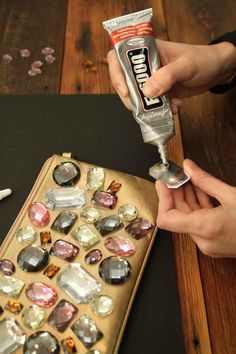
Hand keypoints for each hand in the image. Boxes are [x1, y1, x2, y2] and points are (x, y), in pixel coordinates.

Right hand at [107, 40, 235, 112]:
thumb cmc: (203, 59)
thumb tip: (148, 91)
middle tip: (143, 106)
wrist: (217, 71)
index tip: (126, 91)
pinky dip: (159, 110)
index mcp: (148, 50)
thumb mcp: (185, 66)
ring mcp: (152, 80)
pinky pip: (151, 105)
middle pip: (124, 81)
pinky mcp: (159, 92)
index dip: (117, 74)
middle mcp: (146, 65)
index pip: (120, 58)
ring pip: (137, 96)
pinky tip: (173, 108)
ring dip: (147, 106)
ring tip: (164, 107)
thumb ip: (167, 76)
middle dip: (132, 97)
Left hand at [155, 159, 235, 257]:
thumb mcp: (232, 195)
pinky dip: (196, 207)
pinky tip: (200, 191)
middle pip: (177, 216)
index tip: (163, 182)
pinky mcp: (214, 243)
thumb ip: (206, 180)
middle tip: (177, 175)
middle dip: (175, 193)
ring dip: (186, 199)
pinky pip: (197, 223)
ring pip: (187, 219)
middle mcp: (203, 240)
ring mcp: (208, 244)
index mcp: (205, 228)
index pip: (166, 218)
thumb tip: (189, 167)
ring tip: (189, 179)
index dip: (162, 198)